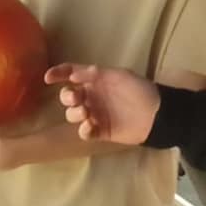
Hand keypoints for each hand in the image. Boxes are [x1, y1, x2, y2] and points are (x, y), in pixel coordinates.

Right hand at [44, 63, 160, 143]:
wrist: (157, 114)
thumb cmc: (139, 90)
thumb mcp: (118, 75)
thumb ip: (94, 73)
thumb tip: (72, 73)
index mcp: (95, 81)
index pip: (72, 74)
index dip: (59, 74)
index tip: (48, 78)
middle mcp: (92, 97)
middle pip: (68, 97)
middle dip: (68, 97)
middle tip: (78, 99)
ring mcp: (96, 115)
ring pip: (72, 115)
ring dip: (74, 113)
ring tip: (86, 113)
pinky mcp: (101, 132)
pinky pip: (84, 132)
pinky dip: (84, 130)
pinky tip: (92, 126)